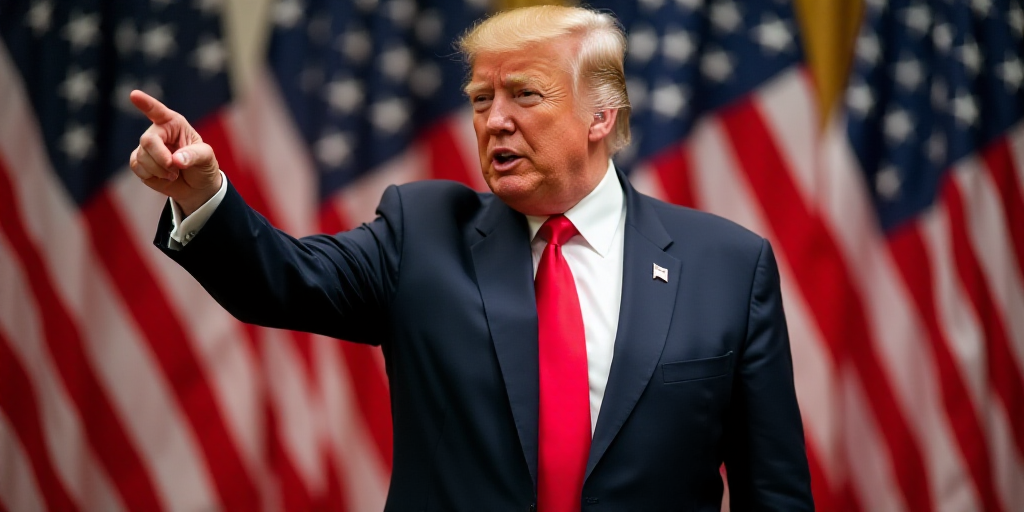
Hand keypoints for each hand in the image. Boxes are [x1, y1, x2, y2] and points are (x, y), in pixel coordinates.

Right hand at [128, 90, 221, 214]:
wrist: (197, 186)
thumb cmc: (203, 165)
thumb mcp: (206, 158)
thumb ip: (194, 156)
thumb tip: (175, 160)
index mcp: (174, 123)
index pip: (158, 111)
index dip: (146, 103)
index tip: (134, 95)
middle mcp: (158, 132)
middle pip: (148, 141)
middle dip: (161, 158)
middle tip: (174, 169)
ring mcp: (147, 147)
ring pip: (141, 157)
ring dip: (159, 170)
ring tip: (174, 174)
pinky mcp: (140, 161)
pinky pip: (137, 167)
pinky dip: (151, 176)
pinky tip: (163, 177)